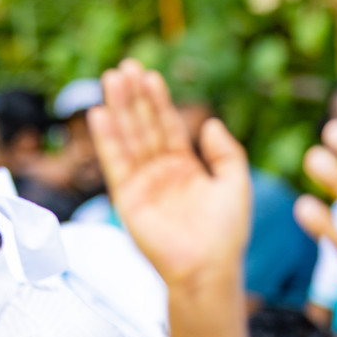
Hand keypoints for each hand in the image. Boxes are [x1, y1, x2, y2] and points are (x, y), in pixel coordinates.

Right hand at [87, 60, 252, 286]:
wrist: (208, 268)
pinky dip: (107, 139)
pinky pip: (116, 163)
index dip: (158, 100)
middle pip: (144, 126)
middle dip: (133, 97)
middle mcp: (160, 170)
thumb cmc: (226, 232)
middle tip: (123, 68)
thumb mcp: (235, 184)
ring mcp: (142, 183)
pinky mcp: (127, 198)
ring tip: (110, 80)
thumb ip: (226, 153)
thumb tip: (211, 123)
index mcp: (185, 166)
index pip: (168, 125)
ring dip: (118, 109)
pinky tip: (100, 115)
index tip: (148, 74)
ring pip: (128, 138)